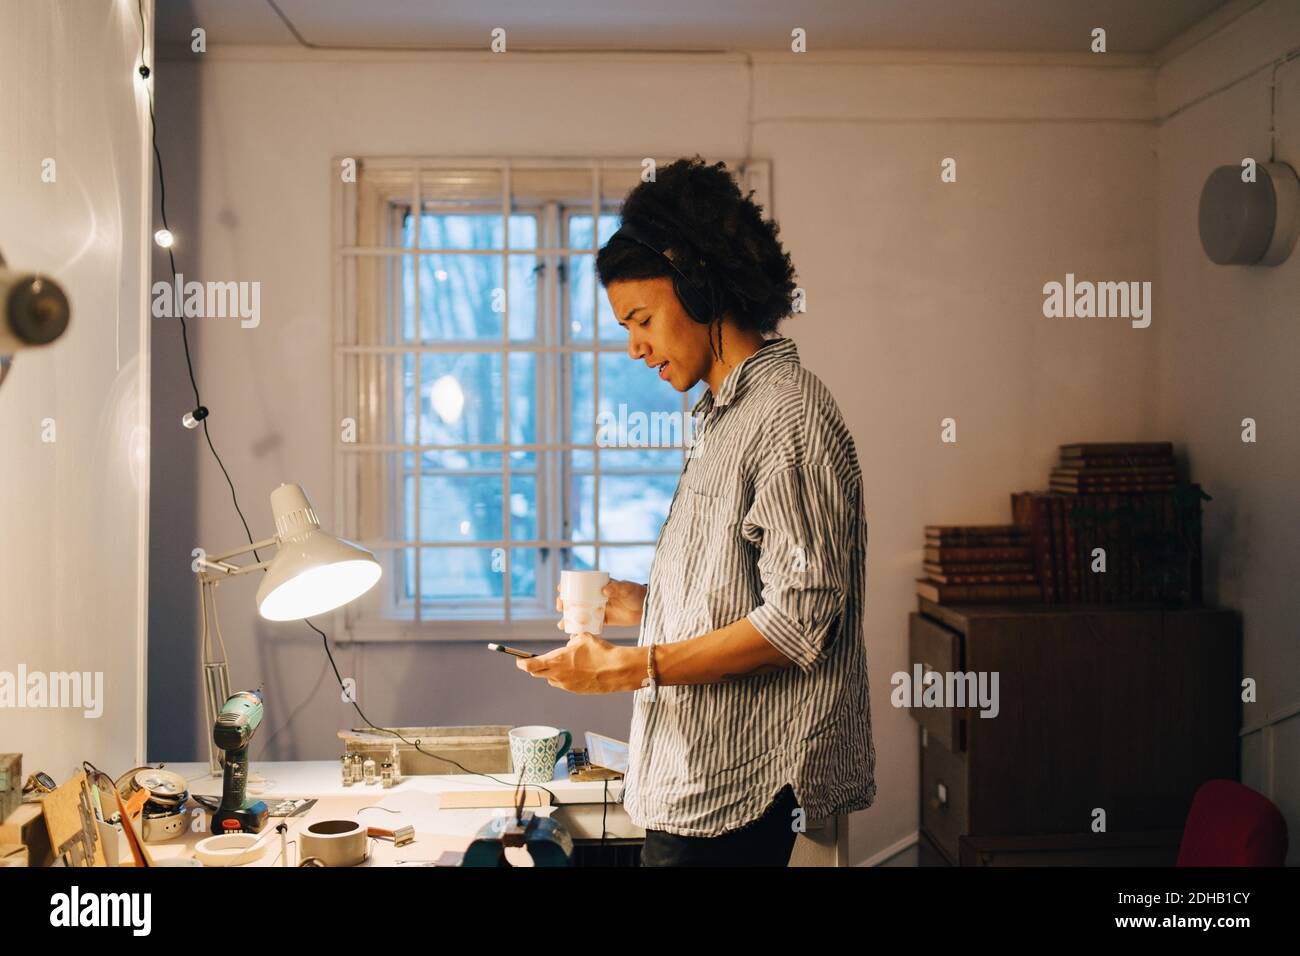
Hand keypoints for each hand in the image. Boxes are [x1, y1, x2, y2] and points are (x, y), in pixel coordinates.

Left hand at [516, 633, 638, 693]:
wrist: (617, 670)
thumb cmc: (600, 652)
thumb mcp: (583, 638)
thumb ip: (572, 641)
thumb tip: (570, 644)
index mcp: (555, 661)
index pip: (529, 666)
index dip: (521, 663)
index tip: (519, 660)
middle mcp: (558, 676)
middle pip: (538, 674)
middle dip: (536, 667)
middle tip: (538, 660)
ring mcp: (567, 685)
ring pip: (552, 679)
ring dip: (553, 672)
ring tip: (566, 663)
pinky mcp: (577, 691)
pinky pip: (565, 684)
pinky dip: (567, 677)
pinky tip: (579, 670)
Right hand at [555, 578, 646, 629]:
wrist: (646, 608)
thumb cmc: (636, 593)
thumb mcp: (626, 588)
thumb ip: (617, 587)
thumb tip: (604, 590)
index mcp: (598, 587)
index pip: (580, 585)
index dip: (568, 587)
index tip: (560, 590)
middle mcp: (595, 598)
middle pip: (575, 600)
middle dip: (564, 604)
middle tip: (560, 608)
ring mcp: (598, 610)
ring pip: (579, 614)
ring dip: (569, 619)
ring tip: (562, 625)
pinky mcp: (603, 621)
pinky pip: (589, 626)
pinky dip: (581, 631)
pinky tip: (574, 637)